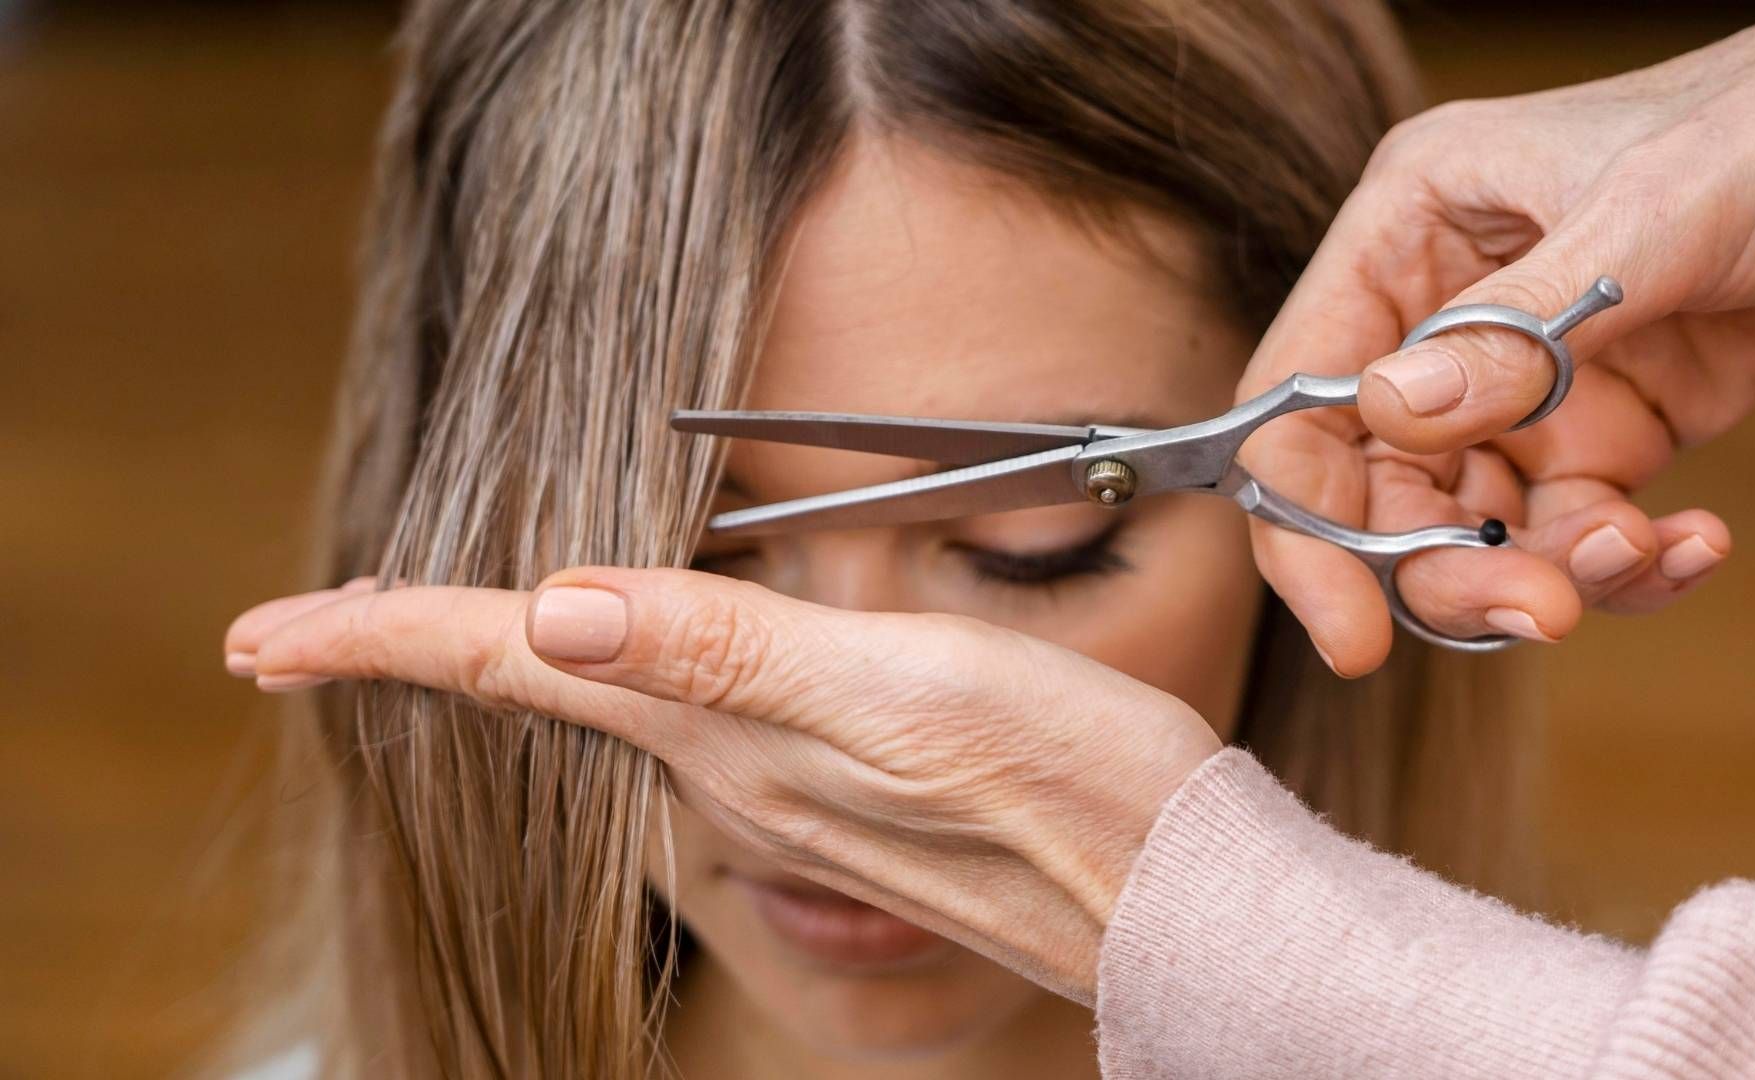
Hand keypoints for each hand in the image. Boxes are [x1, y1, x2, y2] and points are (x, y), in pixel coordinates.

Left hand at [224, 570, 1222, 1003]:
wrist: (1176, 897)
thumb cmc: (1069, 786)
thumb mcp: (904, 696)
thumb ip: (730, 655)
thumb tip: (556, 613)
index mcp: (729, 729)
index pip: (520, 666)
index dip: (387, 637)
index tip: (262, 635)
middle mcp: (735, 768)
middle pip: (533, 698)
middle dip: (415, 655)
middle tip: (305, 633)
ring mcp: (785, 788)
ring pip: (595, 718)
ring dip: (497, 669)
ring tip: (422, 634)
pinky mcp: (842, 790)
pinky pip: (676, 730)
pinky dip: (606, 689)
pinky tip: (613, 675)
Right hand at [1244, 4, 1754, 674]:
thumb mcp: (1650, 216)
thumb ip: (1513, 327)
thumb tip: (1390, 418)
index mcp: (1417, 225)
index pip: (1306, 391)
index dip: (1305, 518)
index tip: (1348, 630)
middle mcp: (1453, 308)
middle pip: (1386, 483)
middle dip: (1447, 567)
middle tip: (1533, 615)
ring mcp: (1535, 374)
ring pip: (1483, 526)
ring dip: (1548, 574)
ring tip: (1634, 558)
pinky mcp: (1618, 424)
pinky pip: (1583, 529)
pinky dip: (1630, 561)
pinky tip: (1695, 541)